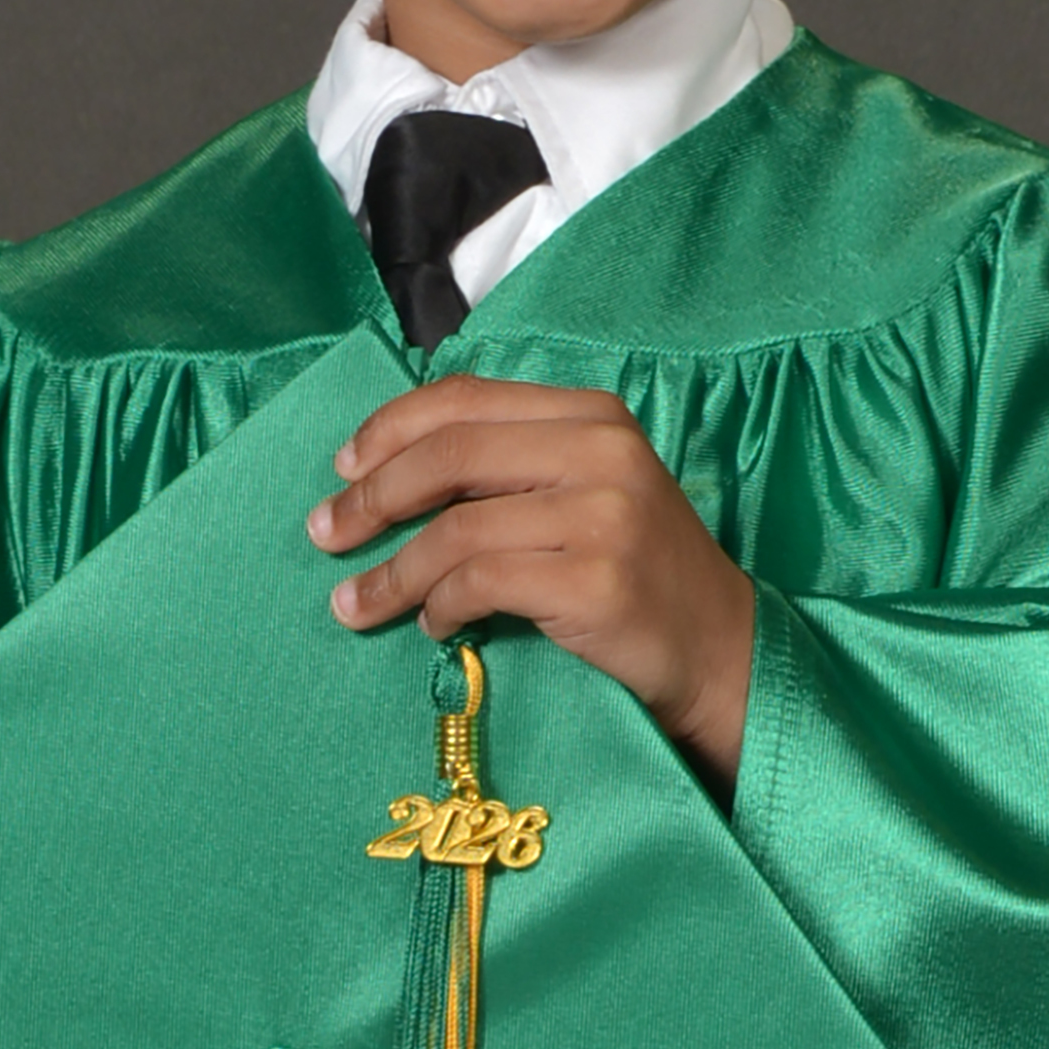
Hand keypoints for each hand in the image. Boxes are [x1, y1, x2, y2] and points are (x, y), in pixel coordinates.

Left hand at [308, 377, 754, 787]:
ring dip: (392, 571)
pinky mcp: (596, 580)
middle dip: (372, 497)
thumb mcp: (587, 490)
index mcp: (592, 414)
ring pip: (456, 529)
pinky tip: (433, 624)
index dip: (389, 429)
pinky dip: (438, 606)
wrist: (722, 650)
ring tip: (359, 603)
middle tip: (327, 534)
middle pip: (449, 454)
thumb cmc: (639, 571)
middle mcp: (601, 451)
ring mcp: (603, 515)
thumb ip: (511, 466)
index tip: (342, 468)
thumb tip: (387, 472)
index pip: (466, 398)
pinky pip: (481, 583)